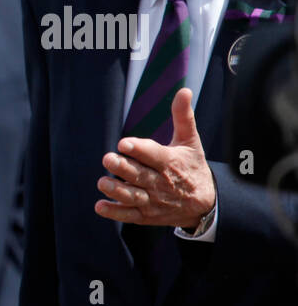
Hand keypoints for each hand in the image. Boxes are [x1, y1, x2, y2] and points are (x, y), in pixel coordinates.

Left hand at [95, 88, 215, 229]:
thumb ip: (183, 116)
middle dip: (123, 168)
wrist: (205, 203)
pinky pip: (129, 215)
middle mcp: (161, 183)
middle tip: (108, 159)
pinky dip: (115, 212)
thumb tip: (184, 90)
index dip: (139, 149)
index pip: (154, 155)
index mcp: (171, 162)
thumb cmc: (192, 166)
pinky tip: (100, 206)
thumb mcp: (191, 141)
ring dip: (116, 191)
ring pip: (133, 196)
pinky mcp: (146, 215)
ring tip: (102, 182)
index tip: (123, 143)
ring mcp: (153, 200)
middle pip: (140, 175)